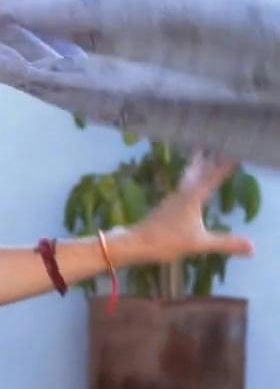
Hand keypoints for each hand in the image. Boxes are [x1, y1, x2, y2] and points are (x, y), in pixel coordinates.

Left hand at [119, 153, 254, 268]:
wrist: (135, 243)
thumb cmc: (166, 241)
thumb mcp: (199, 244)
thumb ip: (225, 243)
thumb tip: (253, 247)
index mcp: (193, 197)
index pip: (214, 176)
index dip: (225, 165)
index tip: (236, 151)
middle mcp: (183, 192)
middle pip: (198, 169)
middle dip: (208, 156)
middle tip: (214, 141)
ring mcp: (173, 198)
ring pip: (189, 175)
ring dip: (198, 164)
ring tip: (202, 153)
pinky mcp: (167, 205)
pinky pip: (184, 185)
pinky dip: (191, 177)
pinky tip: (189, 184)